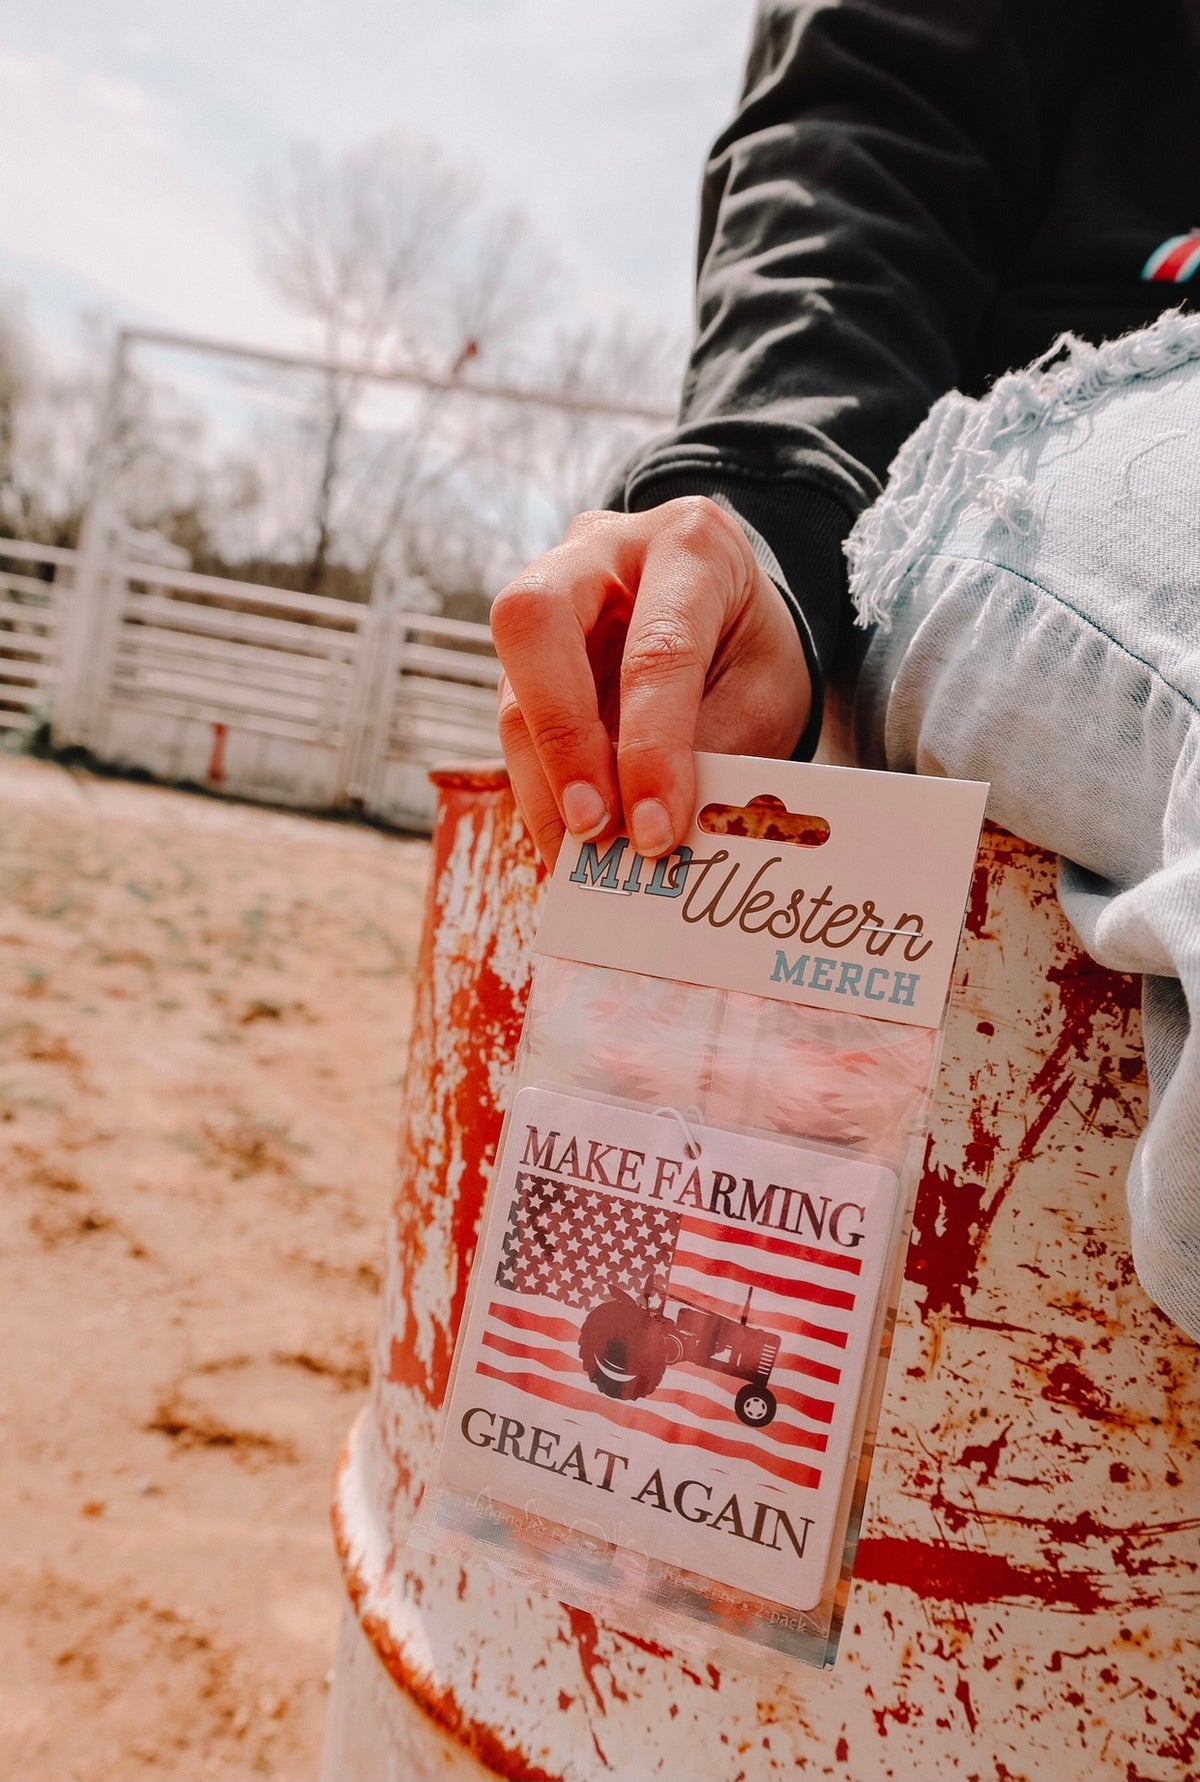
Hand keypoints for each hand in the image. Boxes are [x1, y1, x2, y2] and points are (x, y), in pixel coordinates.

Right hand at [492, 496, 811, 866]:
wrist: (733, 622)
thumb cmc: (752, 652)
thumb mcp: (763, 694)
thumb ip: (711, 749)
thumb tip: (651, 835)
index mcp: (688, 544)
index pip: (656, 650)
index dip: (651, 749)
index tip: (654, 834)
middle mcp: (601, 551)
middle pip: (536, 624)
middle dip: (560, 739)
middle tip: (591, 829)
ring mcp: (551, 599)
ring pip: (513, 687)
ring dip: (542, 784)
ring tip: (577, 859)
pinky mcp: (525, 656)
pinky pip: (515, 723)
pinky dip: (539, 789)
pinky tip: (564, 841)